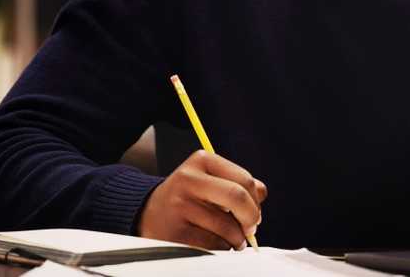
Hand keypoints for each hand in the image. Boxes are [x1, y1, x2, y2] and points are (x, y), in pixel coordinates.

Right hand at [137, 150, 266, 249]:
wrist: (147, 214)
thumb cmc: (188, 197)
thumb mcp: (210, 180)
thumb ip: (238, 183)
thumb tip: (262, 193)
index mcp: (201, 161)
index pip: (244, 179)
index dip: (256, 201)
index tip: (255, 214)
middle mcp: (188, 179)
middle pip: (237, 198)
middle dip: (251, 218)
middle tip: (251, 229)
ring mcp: (179, 205)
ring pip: (227, 226)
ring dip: (237, 239)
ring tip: (232, 239)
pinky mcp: (174, 231)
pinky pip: (213, 244)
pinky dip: (221, 248)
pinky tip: (214, 243)